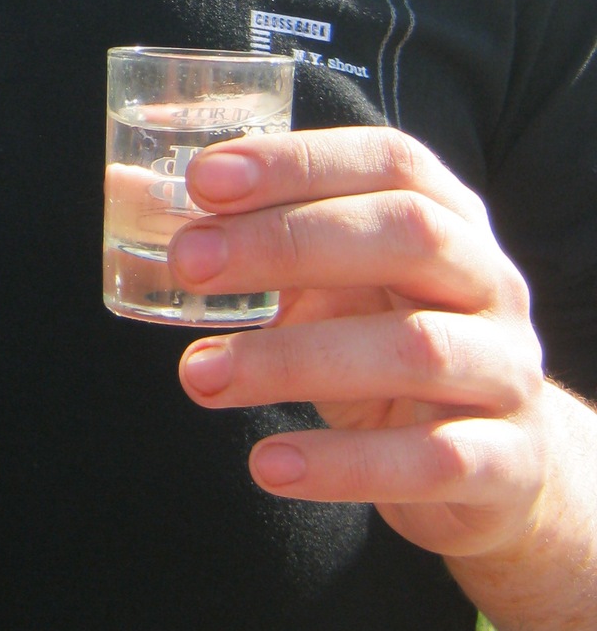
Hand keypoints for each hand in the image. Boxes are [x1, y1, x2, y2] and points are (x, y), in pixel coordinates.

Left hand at [171, 127, 551, 559]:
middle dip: (288, 242)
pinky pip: (431, 460)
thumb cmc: (387, 343)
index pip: (389, 162)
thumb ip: (250, 239)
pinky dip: (343, 464)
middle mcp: (490, 281)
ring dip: (292, 360)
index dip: (298, 162)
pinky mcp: (507, 462)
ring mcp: (506, 371)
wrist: (497, 468)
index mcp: (450, 217)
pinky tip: (267, 466)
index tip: (203, 179)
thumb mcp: (330, 284)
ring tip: (198, 376)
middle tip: (186, 263)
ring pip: (414, 350)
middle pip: (406, 235)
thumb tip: (123, 194)